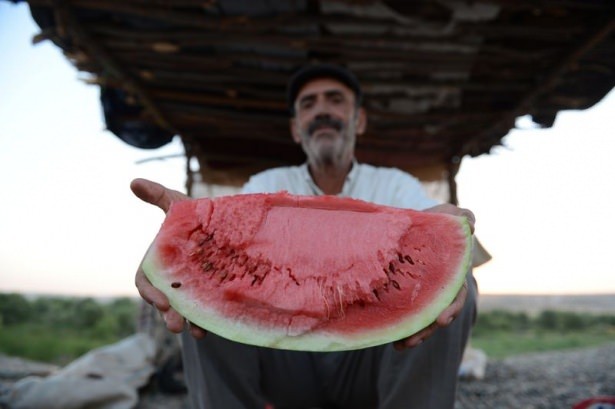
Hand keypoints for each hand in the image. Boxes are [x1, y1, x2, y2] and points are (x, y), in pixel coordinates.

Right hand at [131, 178, 206, 338]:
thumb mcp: (177, 205)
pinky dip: (202, 322)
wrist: (223, 226)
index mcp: (158, 261)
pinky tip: (208, 329)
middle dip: (167, 315)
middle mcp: (170, 278)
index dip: (150, 292)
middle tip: (174, 326)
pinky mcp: (205, 295)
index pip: (146, 281)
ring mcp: (188, 288)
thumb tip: (133, 181)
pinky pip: (200, 313)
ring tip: (193, 332)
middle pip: (163, 301)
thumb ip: (158, 195)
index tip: (161, 301)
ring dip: (184, 322)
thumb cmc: (193, 216)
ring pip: (181, 311)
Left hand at [392, 203, 473, 349]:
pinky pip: (404, 314)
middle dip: (427, 329)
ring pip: (421, 320)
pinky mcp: (405, 296)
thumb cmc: (432, 222)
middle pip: (436, 315)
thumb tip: (472, 224)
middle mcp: (439, 289)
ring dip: (413, 334)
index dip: (450, 309)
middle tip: (413, 340)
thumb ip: (458, 216)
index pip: (455, 295)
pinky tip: (391, 339)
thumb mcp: (445, 215)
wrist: (408, 226)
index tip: (441, 320)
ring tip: (401, 345)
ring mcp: (423, 294)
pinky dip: (399, 327)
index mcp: (451, 274)